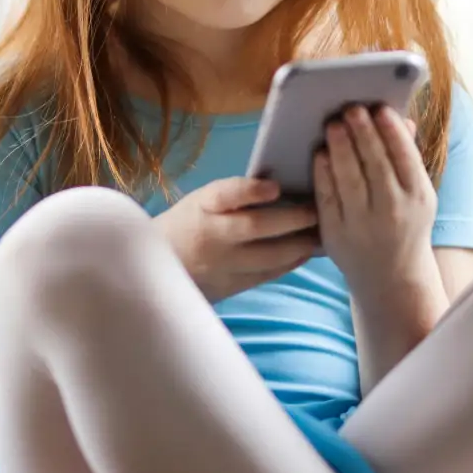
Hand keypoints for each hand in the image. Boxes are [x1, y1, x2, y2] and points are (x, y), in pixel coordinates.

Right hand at [155, 177, 319, 303]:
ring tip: (317, 235)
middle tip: (315, 212)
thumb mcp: (201, 202)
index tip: (275, 186)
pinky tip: (304, 253)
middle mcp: (211, 236)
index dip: (251, 190)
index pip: (225, 195)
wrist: (156, 269)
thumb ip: (233, 196)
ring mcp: (221, 264)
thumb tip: (279, 186)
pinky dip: (289, 263)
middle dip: (292, 219)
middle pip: (255, 227)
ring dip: (298, 245)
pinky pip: (267, 274)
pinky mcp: (231, 285)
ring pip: (267, 256)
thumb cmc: (187, 225)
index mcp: (202, 207)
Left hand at [311, 105, 435, 292]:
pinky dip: (323, 173)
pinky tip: (321, 153)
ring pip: (350, 178)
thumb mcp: (418, 195)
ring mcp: (363, 223)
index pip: (405, 157)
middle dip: (362, 133)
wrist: (392, 277)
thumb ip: (407, 158)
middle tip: (350, 108)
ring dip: (340, 148)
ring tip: (333, 124)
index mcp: (419, 196)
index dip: (390, 131)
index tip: (379, 108)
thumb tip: (400, 119)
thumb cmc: (406, 225)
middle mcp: (393, 210)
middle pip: (375, 164)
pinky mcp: (337, 233)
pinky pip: (328, 197)